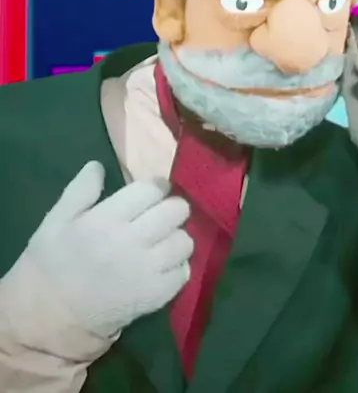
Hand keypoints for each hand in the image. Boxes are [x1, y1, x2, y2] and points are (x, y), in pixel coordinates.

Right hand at [17, 162, 192, 338]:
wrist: (48, 317)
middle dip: (172, 208)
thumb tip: (98, 165)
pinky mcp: (153, 297)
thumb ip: (80, 190)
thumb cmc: (49, 264)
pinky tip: (164, 266)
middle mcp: (131, 242)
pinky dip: (178, 267)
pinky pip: (183, 274)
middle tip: (161, 214)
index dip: (157, 186)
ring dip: (176, 237)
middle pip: (175, 212)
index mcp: (106, 219)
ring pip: (184, 242)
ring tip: (164, 241)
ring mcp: (145, 271)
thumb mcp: (55, 220)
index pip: (151, 190)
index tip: (155, 191)